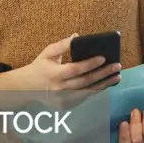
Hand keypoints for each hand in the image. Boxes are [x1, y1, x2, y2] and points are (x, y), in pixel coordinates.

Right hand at [0, 34, 121, 91]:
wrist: (25, 88)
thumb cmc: (39, 67)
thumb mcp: (47, 53)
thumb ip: (62, 45)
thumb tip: (77, 36)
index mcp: (53, 74)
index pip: (75, 69)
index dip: (90, 64)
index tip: (103, 57)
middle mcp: (59, 89)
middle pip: (85, 82)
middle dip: (103, 74)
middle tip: (117, 66)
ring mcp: (62, 100)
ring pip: (88, 92)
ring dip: (104, 84)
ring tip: (117, 76)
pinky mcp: (65, 106)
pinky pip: (84, 98)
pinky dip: (96, 90)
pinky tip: (107, 83)